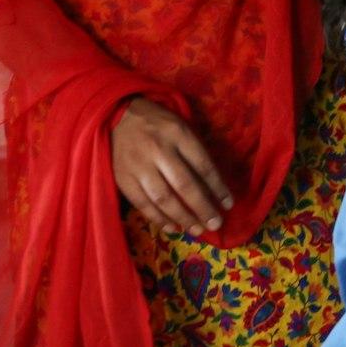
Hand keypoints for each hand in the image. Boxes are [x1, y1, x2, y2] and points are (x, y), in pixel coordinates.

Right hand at [110, 98, 233, 234]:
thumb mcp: (181, 126)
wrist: (117, 115)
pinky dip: (159, 219)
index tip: (228, 204)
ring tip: (198, 230)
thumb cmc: (156, 122)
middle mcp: (159, 150)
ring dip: (183, 217)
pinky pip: (143, 204)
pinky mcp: (123, 178)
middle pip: (185, 185)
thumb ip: (194, 151)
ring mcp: (139, 166)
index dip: (218, 187)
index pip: (203, 165)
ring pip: (164, 198)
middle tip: (216, 224)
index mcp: (178, 134)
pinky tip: (173, 227)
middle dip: (203, 208)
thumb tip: (213, 185)